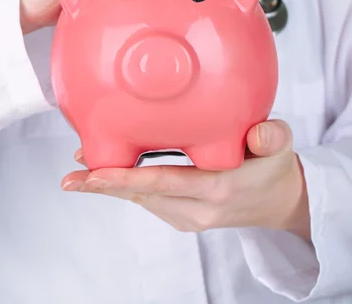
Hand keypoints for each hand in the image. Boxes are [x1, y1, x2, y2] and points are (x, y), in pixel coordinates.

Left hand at [61, 120, 311, 240]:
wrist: (279, 202)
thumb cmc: (274, 168)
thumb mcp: (280, 146)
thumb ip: (273, 137)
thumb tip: (261, 133)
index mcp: (217, 189)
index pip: (164, 183)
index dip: (125, 179)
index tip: (93, 174)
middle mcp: (199, 210)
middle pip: (142, 196)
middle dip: (104, 185)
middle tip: (70, 177)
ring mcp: (189, 217)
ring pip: (142, 200)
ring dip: (111, 186)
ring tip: (82, 167)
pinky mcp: (184, 217)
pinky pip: (150, 201)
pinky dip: (128, 187)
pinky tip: (112, 172)